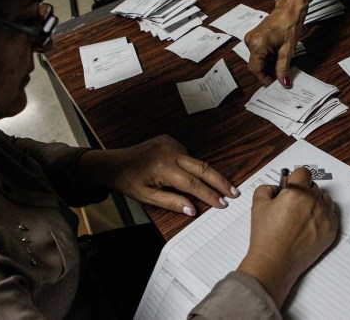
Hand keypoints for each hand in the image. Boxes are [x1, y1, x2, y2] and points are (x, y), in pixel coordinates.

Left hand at [78, 135, 238, 215]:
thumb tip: (193, 209)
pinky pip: (187, 155)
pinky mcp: (170, 140)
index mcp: (164, 167)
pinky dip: (192, 166)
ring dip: (207, 175)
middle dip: (220, 181)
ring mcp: (171, 143)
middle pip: (203, 168)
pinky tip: (190, 174)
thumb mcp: (147, 197)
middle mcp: (170, 152)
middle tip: (235, 192)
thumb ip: (171, 202)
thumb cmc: (129, 182)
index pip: (193, 184)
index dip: (210, 195)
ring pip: (196, 161)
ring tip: (219, 188)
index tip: (223, 203)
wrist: (115, 163)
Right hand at [237, 168, 338, 307]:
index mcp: (297, 192)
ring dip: (315, 202)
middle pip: (313, 186)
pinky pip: (331, 214)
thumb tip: (279, 187)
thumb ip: (268, 187)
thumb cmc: (266, 236)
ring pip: (324, 199)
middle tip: (291, 205)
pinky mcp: (331, 230)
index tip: (291, 186)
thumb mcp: (258, 204)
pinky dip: (322, 216)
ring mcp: (325, 216)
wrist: (275, 262)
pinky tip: (309, 224)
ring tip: (301, 215)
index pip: (303, 172)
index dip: (295, 179)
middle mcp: (314, 202)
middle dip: (303, 191)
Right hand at [244, 5, 303, 87]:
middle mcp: (250, 41)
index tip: (274, 82)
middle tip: (281, 73)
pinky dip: (267, 57)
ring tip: (281, 61)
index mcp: (256, 44)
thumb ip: (283, 68)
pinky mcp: (254, 37)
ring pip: (257, 59)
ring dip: (268, 64)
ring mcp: (251, 38)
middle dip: (268, 71)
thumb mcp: (288, 50)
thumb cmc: (289, 24)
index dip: (264, 78)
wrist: (289, 9)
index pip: (255, 69)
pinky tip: (277, 54)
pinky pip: (258, 52)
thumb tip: (283, 82)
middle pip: (256, 65)